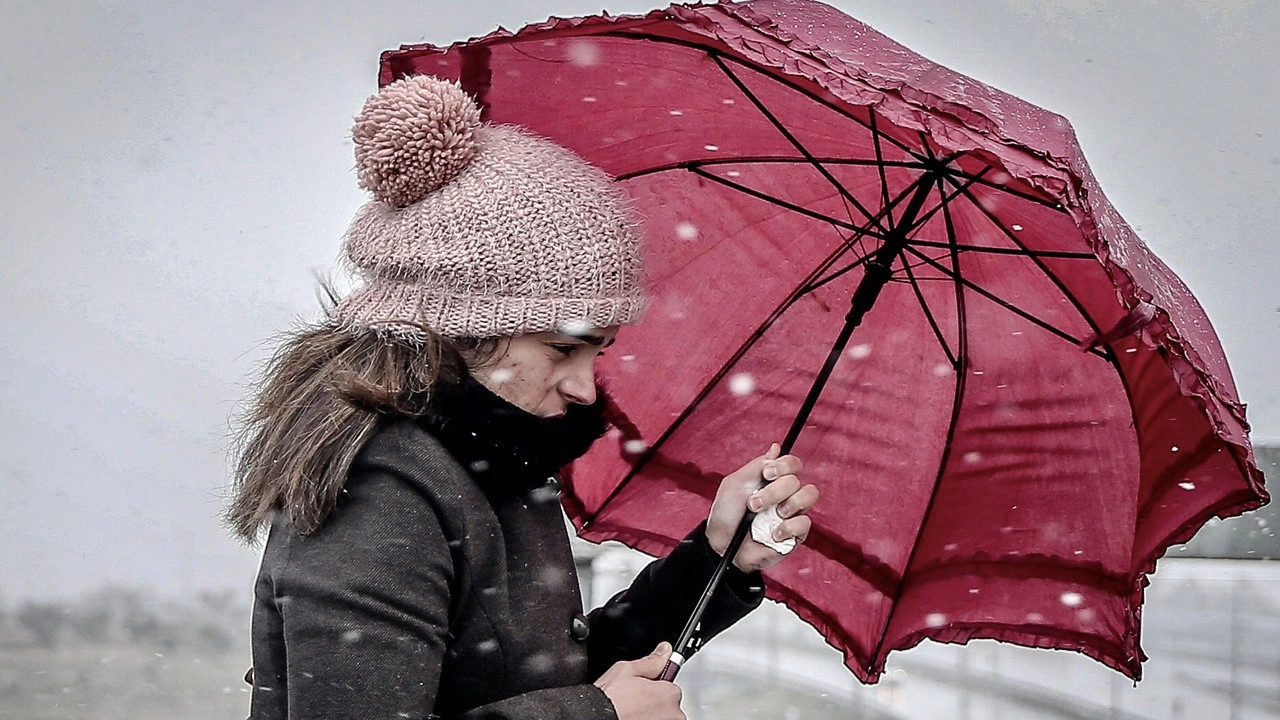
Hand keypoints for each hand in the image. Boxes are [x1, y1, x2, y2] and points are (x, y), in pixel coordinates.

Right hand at [593, 642, 685, 719]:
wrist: (594, 718)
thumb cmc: (609, 700)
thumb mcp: (626, 670)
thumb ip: (651, 661)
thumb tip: (664, 651)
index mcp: (669, 695)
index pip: (671, 686)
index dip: (655, 686)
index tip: (643, 688)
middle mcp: (674, 716)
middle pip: (669, 705)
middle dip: (655, 702)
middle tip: (635, 701)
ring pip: (662, 717)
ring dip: (652, 715)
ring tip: (632, 713)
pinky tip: (632, 718)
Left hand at [706, 443, 817, 571]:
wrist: (722, 546)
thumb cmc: (726, 515)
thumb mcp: (735, 484)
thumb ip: (756, 466)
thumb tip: (776, 448)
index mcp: (772, 481)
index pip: (792, 463)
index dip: (784, 465)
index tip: (767, 474)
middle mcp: (785, 494)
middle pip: (796, 480)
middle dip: (774, 491)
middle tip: (755, 504)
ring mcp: (792, 513)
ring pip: (809, 495)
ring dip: (788, 504)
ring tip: (770, 515)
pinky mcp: (796, 534)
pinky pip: (805, 523)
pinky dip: (788, 527)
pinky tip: (774, 533)